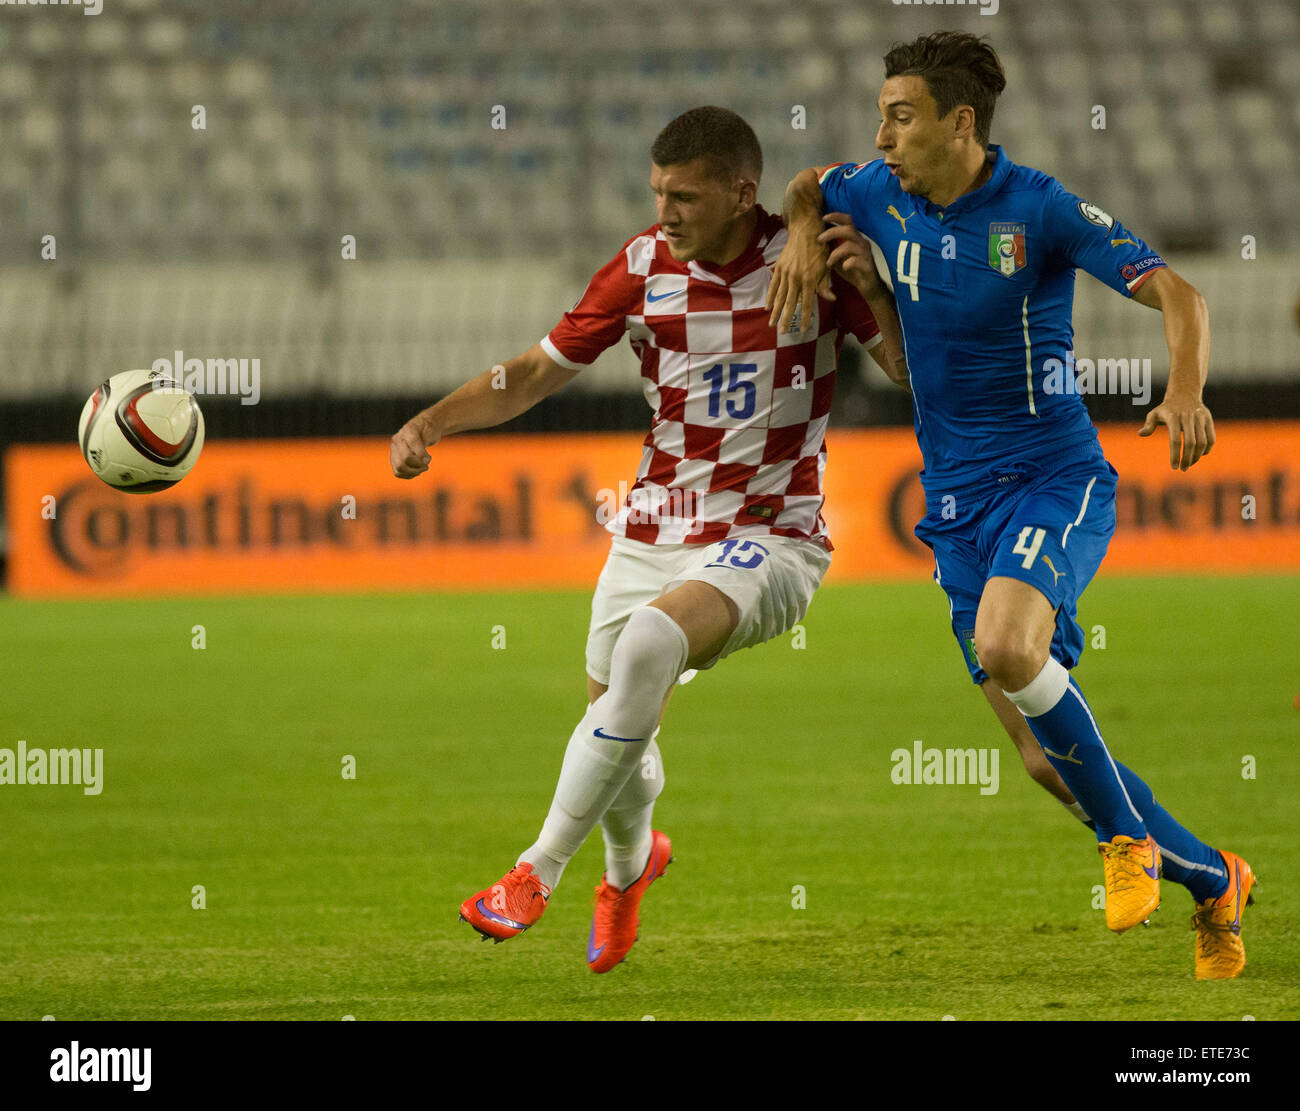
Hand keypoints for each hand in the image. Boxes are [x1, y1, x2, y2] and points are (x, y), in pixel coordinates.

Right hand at [390, 415, 438, 478]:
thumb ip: (424, 446)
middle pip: (404, 461)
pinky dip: (409, 475)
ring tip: (422, 468)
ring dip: (413, 472)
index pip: (411, 449)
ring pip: (399, 468)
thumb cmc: (428, 430)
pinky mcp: (394, 459)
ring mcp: (394, 450)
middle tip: (426, 466)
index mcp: (406, 432)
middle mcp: (397, 440)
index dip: (421, 457)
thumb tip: (424, 461)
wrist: (424, 427)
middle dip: (417, 466)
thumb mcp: (430, 434)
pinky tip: (417, 471)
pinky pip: (398, 472)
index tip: (429, 458)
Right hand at [766, 216, 833, 333]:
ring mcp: (786, 273)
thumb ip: (826, 284)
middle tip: (781, 332)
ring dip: (775, 311)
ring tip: (771, 324)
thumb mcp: (827, 266)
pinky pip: (773, 285)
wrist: (806, 230)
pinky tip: (767, 306)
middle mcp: (796, 278)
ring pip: (780, 296)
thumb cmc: (820, 248)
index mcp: (810, 280)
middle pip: (790, 303)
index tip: (802, 329)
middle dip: (785, 319)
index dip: (804, 318)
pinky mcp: (779, 267)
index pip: (806, 304)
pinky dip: (770, 296)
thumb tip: (831, 299)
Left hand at [818, 213, 881, 298]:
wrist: (868, 286)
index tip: (823, 218)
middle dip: (832, 232)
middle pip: (849, 229)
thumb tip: (813, 242)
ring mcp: (866, 253)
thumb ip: (830, 249)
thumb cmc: (851, 270)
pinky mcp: (868, 265)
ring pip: (850, 245)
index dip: (837, 216)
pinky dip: (848, 263)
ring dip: (836, 253)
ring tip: (828, 263)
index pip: (848, 221)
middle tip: (819, 239)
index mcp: (855, 238)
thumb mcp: (838, 258)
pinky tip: (843, 268)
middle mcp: (861, 242)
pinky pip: (857, 260)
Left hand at [1138, 394, 1214, 469]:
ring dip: (1197, 456)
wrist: (1185, 394)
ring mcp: (1200, 418)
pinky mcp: (1209, 419)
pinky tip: (1199, 455)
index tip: (1174, 467)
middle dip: (1187, 458)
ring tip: (1190, 464)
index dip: (1175, 455)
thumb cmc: (1167, 408)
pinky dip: (1207, 449)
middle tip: (1183, 469)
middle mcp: (1188, 417)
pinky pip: (1211, 438)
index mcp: (1173, 418)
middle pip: (1190, 443)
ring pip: (1202, 442)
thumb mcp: (1154, 414)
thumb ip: (1148, 424)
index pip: (1175, 440)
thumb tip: (1141, 434)